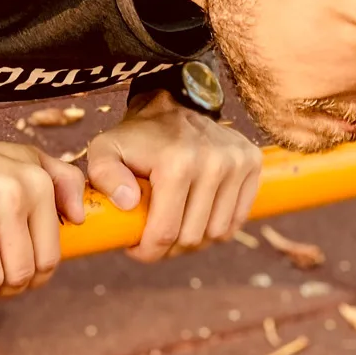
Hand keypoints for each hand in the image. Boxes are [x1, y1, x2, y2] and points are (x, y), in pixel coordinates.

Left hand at [86, 89, 262, 262]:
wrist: (172, 103)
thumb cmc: (136, 136)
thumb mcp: (105, 149)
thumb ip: (103, 175)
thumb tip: (128, 203)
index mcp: (176, 162)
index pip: (166, 232)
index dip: (148, 251)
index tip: (135, 249)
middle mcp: (214, 162)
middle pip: (193, 238)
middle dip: (169, 248)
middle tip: (153, 237)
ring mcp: (237, 162)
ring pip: (218, 234)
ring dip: (195, 240)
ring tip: (175, 225)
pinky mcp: (252, 162)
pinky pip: (237, 220)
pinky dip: (217, 227)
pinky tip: (197, 215)